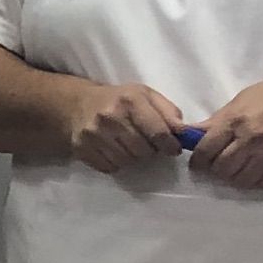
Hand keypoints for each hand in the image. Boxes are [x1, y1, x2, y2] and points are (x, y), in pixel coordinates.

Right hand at [63, 80, 191, 176]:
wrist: (78, 103)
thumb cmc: (118, 99)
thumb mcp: (145, 95)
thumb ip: (168, 111)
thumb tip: (184, 133)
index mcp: (130, 100)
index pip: (158, 133)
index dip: (170, 145)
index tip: (173, 149)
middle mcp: (110, 117)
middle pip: (144, 151)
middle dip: (150, 150)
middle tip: (147, 143)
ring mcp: (94, 134)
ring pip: (127, 161)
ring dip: (133, 158)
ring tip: (129, 145)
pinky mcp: (82, 149)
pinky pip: (110, 168)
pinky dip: (116, 163)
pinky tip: (114, 150)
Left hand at [193, 70, 262, 191]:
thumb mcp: (242, 99)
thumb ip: (218, 120)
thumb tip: (192, 134)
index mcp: (236, 119)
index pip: (206, 150)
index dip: (198, 162)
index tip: (198, 165)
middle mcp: (252, 137)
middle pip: (222, 169)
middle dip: (216, 171)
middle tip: (219, 167)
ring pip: (242, 180)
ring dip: (235, 178)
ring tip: (238, 170)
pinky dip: (257, 182)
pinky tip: (256, 173)